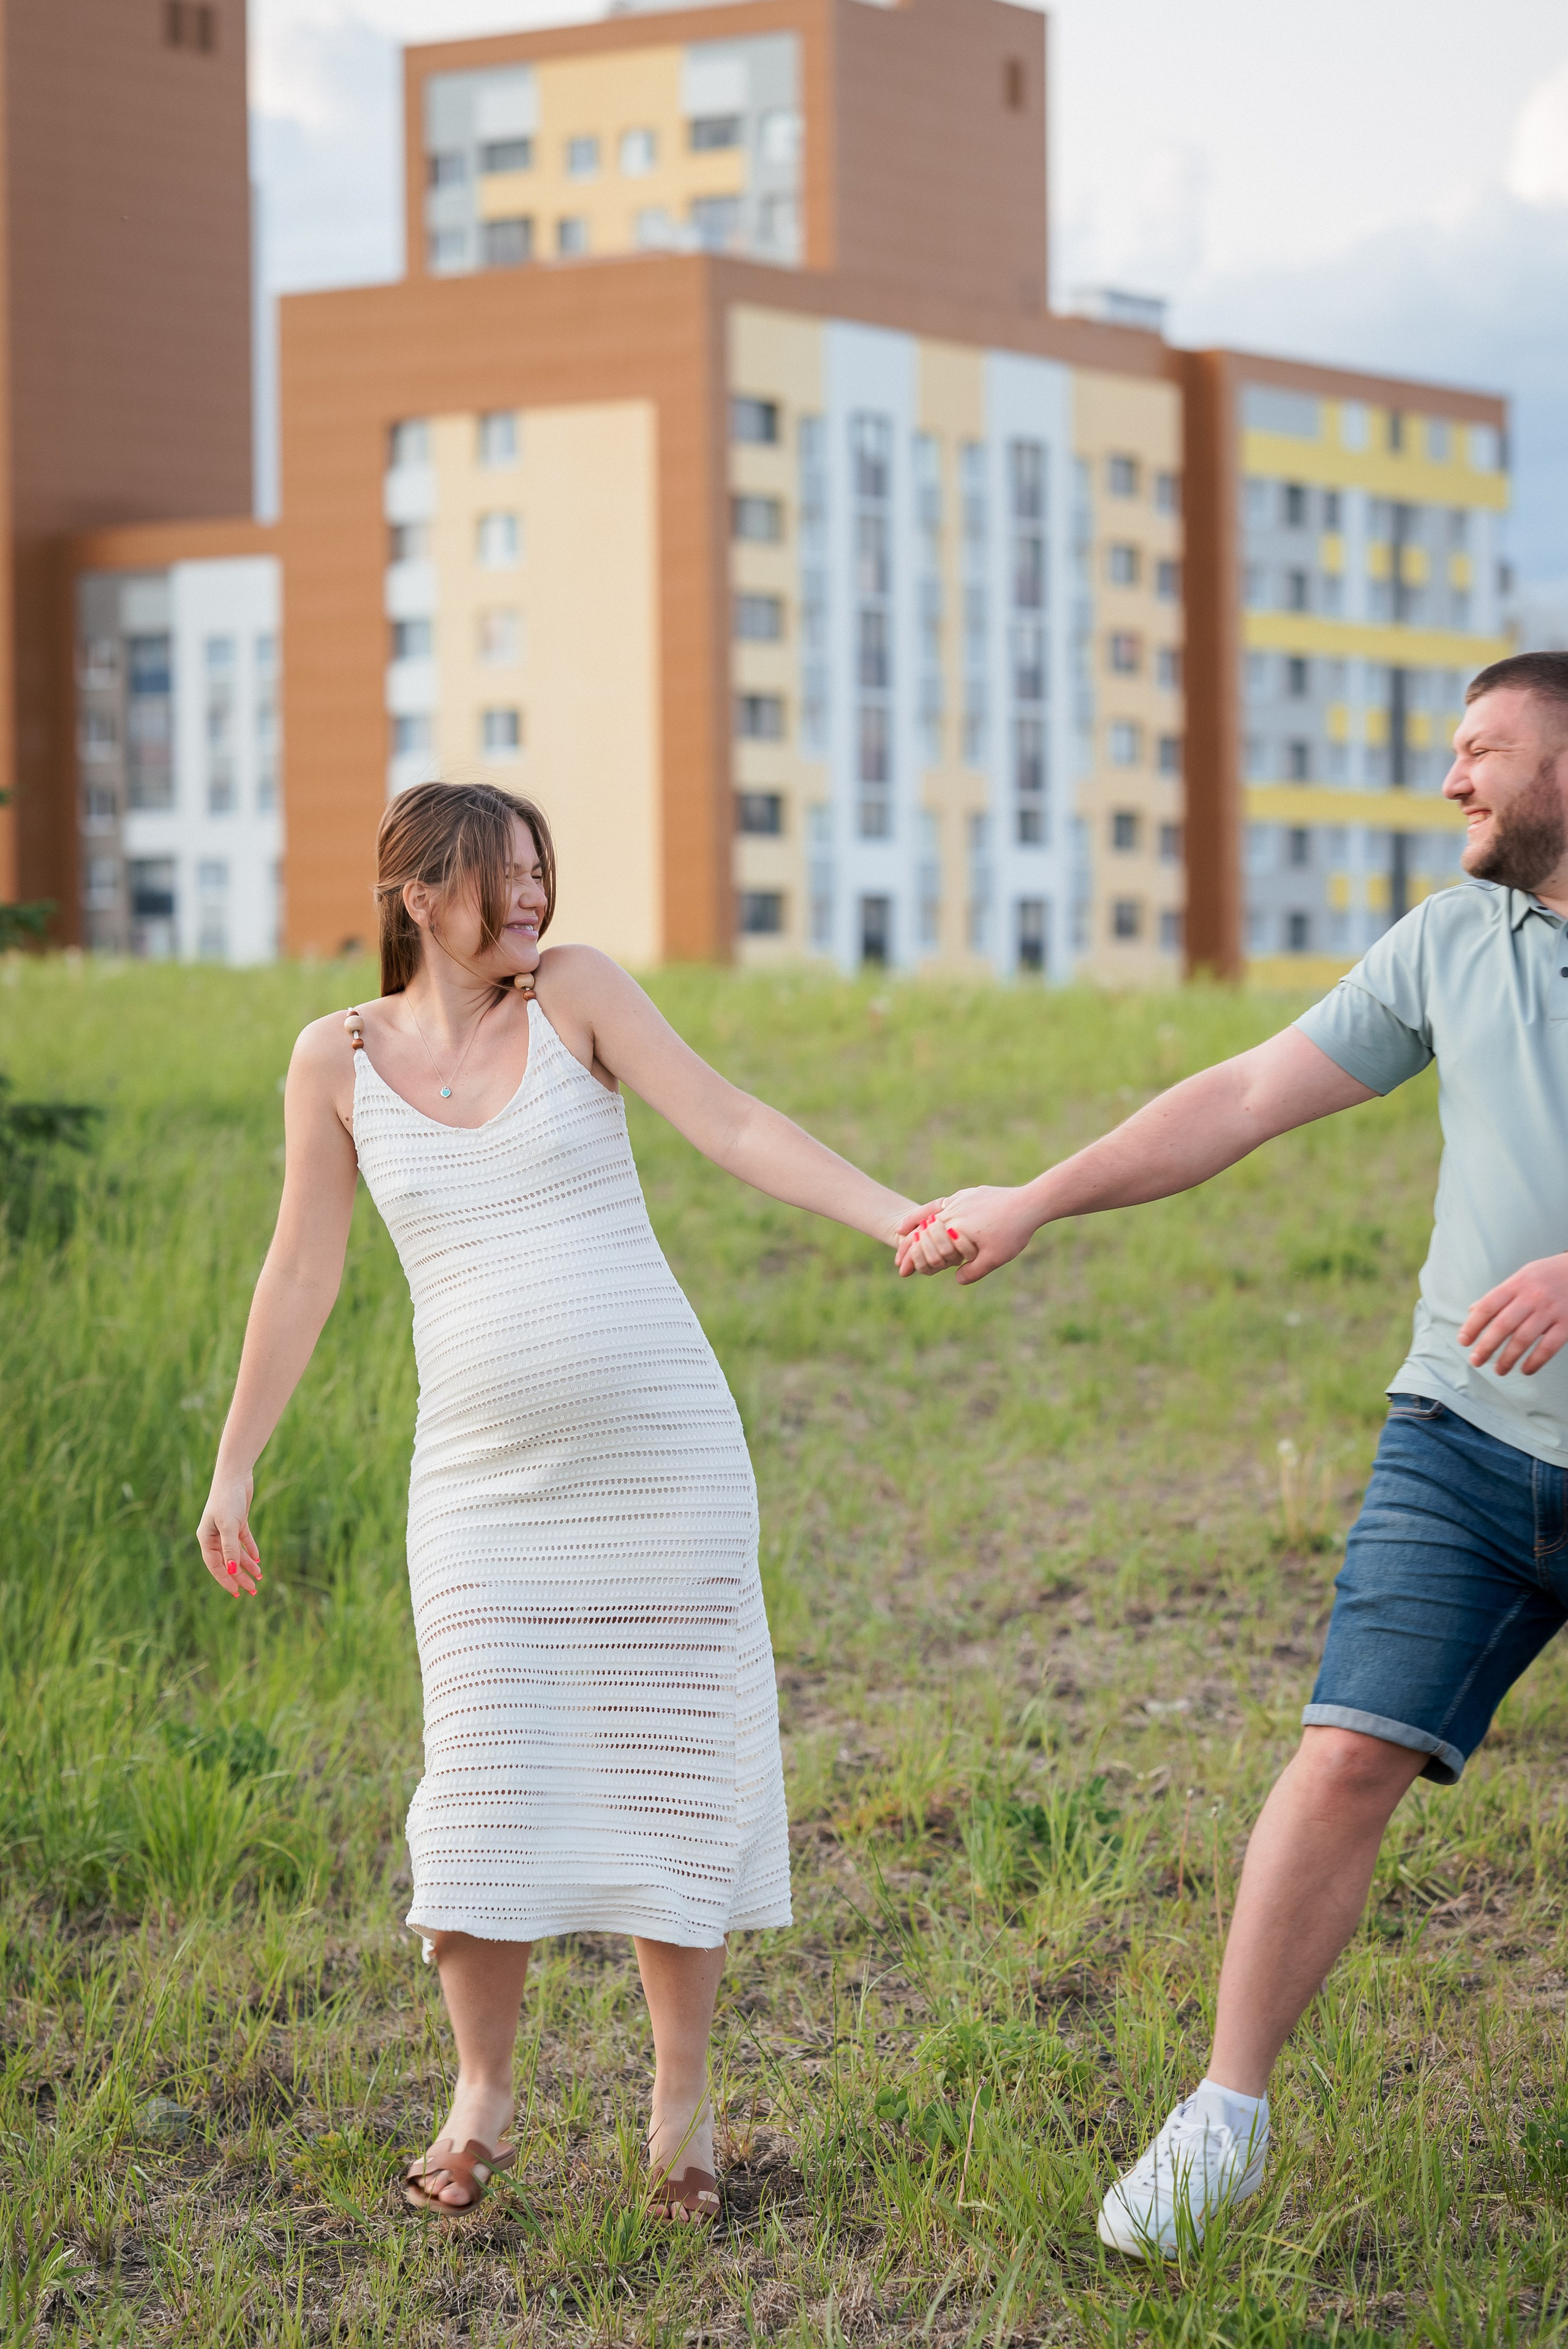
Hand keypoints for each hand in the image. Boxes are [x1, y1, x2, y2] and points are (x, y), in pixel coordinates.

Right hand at [196, 1469, 263, 1596]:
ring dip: (248, 1565)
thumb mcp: (229, 1525)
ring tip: (260, 1576)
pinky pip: (244, 1540)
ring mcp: (226, 1529)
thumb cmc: (228, 1499)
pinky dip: (251, 1549)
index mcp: (206, 1538)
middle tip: (253, 1590)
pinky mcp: (238, 1521)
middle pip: (227, 1561)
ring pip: (237, 1552)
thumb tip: (230, 1570)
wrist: (235, 1475)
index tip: (237, 1592)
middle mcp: (214, 1536)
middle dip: (240, 1576)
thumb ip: (230, 1548)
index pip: (215, 1566)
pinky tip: (258, 1558)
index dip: (226, 1580)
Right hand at [895, 1186, 1037, 1285]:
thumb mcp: (994, 1258)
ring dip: (914, 1225)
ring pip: (929, 1213)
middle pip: (921, 1230)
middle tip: (898, 1261)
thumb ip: (973, 1271)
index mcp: (955, 1228)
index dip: (911, 1259)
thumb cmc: (1013, 1232)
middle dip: (907, 1246)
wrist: (1030, 1202)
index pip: (924, 1245)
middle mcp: (953, 1212)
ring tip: (901, 1234)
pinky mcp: (969, 1194)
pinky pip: (943, 1202)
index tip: (902, 1271)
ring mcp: (960, 1201)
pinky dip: (931, 1209)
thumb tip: (955, 1279)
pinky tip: (929, 1216)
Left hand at [1458, 1254, 1567, 1376]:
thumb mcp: (1522, 1277)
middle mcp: (1532, 1297)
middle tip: (1476, 1360)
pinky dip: (1535, 1361)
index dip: (1473, 1325)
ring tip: (1499, 1370)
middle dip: (1486, 1346)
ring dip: (1508, 1358)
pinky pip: (1549, 1347)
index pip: (1488, 1306)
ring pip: (1524, 1338)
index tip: (1463, 1341)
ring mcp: (1550, 1310)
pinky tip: (1525, 1369)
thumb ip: (1499, 1295)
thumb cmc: (1549, 1275)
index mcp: (1517, 1284)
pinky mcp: (1567, 1323)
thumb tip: (1473, 1311)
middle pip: (1503, 1325)